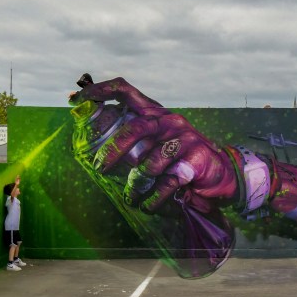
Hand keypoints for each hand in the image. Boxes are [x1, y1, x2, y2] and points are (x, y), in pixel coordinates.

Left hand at [74, 77, 237, 214]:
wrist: (221, 173)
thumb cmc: (180, 159)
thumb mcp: (156, 143)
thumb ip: (134, 142)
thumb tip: (96, 151)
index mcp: (154, 113)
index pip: (124, 90)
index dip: (98, 91)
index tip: (75, 99)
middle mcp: (169, 121)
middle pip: (136, 128)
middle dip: (114, 149)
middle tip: (100, 167)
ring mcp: (184, 140)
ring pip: (150, 162)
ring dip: (135, 185)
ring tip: (131, 197)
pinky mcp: (195, 161)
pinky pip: (167, 183)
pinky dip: (153, 199)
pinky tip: (148, 205)